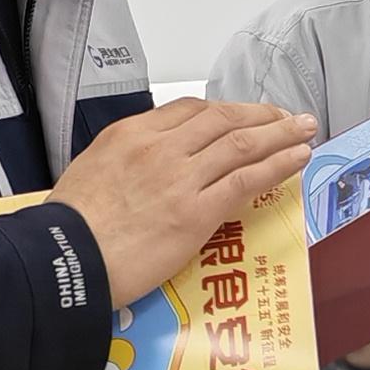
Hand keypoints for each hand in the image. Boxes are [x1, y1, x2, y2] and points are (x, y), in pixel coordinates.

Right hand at [54, 97, 315, 306]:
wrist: (65, 259)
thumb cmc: (70, 226)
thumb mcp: (91, 169)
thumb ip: (127, 158)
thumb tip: (152, 163)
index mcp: (130, 133)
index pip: (189, 110)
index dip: (225, 111)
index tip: (244, 115)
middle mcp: (161, 147)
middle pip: (223, 120)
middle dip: (262, 115)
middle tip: (287, 115)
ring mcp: (182, 178)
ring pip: (242, 144)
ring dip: (280, 134)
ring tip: (304, 130)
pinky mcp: (198, 212)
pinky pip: (247, 180)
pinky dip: (278, 165)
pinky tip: (297, 159)